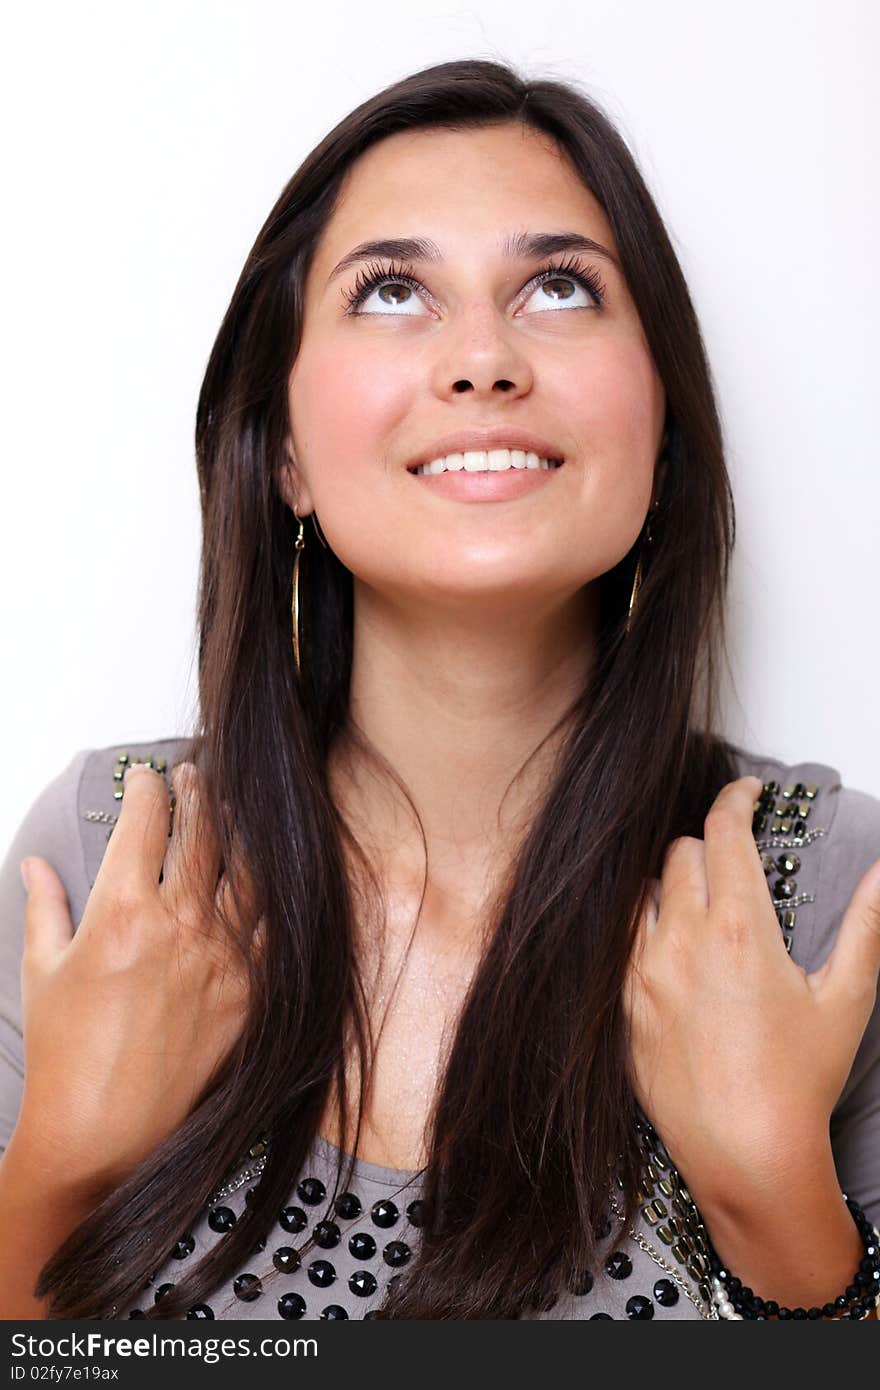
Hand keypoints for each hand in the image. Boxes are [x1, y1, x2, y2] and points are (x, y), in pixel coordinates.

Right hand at [15, 762, 260, 1201]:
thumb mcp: (42, 970)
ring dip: (239, 832)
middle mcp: (178, 924)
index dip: (149, 788)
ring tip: (234, 812)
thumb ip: (45, 905)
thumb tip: (36, 862)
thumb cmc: (65, 1053)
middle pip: (202, 833)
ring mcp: (221, 956)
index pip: (146, 821)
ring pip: (245, 870)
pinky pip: (271, 926)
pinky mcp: (249, 990)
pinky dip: (269, 894)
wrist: (104, 1132)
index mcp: (121, 910)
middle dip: (199, 793)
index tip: (148, 777)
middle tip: (196, 775)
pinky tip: (265, 875)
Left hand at [623, 775, 879, 1199]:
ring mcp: (645, 972)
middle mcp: (682, 939)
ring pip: (643, 891)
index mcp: (739, 927)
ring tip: (700, 901)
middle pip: (682, 853)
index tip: (748, 791)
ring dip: (671, 883)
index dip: (736, 798)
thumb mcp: (845, 998)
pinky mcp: (625, 1006)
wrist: (747, 1156)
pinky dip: (643, 927)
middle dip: (712, 844)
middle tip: (737, 860)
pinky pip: (620, 941)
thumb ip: (866, 925)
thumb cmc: (799, 1082)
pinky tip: (668, 945)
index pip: (724, 831)